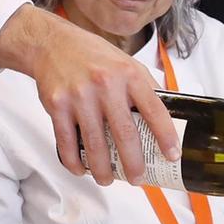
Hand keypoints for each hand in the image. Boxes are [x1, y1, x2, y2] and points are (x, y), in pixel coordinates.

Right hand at [15, 7, 177, 185]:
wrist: (52, 44)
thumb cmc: (93, 56)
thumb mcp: (126, 63)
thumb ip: (145, 87)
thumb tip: (167, 116)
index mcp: (128, 75)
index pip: (154, 110)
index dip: (165, 136)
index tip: (172, 156)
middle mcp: (105, 85)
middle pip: (124, 134)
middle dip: (133, 163)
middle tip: (137, 178)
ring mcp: (80, 96)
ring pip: (95, 144)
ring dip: (103, 169)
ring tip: (108, 180)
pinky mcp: (57, 105)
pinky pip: (67, 142)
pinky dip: (74, 162)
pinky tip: (81, 170)